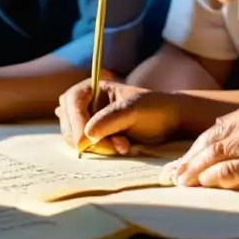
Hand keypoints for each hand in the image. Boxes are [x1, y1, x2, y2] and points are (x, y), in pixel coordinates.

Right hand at [56, 79, 182, 155]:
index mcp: (93, 87)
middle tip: (116, 146)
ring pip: (76, 138)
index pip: (72, 101)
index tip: (84, 140)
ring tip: (124, 145)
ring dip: (98, 147)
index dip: (74, 121)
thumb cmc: (154, 108)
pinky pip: (87, 148)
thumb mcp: (134, 110)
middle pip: (69, 122)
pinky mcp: (94, 137)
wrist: (169, 122)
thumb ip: (110, 119)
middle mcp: (86, 103)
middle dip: (89, 138)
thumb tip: (86, 133)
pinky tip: (122, 147)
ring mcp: (88, 121)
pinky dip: (102, 151)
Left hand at [161, 99, 238, 190]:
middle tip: (172, 177)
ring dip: (196, 172)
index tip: (179, 163)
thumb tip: (214, 143)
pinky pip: (234, 171)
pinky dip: (216, 179)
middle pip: (210, 144)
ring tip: (183, 184)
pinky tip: (205, 185)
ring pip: (217, 157)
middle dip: (188, 162)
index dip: (193, 149)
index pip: (213, 131)